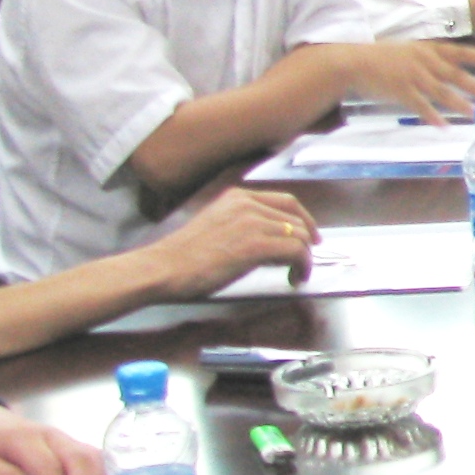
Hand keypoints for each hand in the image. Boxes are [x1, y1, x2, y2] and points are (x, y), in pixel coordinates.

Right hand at [148, 189, 317, 299]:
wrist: (164, 267)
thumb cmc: (183, 256)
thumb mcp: (217, 225)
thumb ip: (243, 224)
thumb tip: (273, 238)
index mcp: (237, 196)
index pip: (286, 201)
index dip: (304, 220)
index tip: (309, 237)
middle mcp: (248, 204)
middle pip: (296, 219)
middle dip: (306, 241)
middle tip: (305, 261)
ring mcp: (253, 222)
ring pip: (299, 236)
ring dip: (304, 258)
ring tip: (297, 274)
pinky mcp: (256, 245)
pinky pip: (296, 252)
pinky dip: (303, 266)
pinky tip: (295, 278)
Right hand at [342, 39, 474, 122]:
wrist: (354, 62)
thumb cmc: (380, 56)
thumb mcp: (408, 49)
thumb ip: (427, 57)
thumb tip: (446, 66)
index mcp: (426, 49)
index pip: (458, 52)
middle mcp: (423, 62)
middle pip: (455, 75)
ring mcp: (413, 77)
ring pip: (442, 93)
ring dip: (460, 104)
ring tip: (474, 114)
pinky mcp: (401, 92)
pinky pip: (422, 107)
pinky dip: (433, 116)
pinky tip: (444, 126)